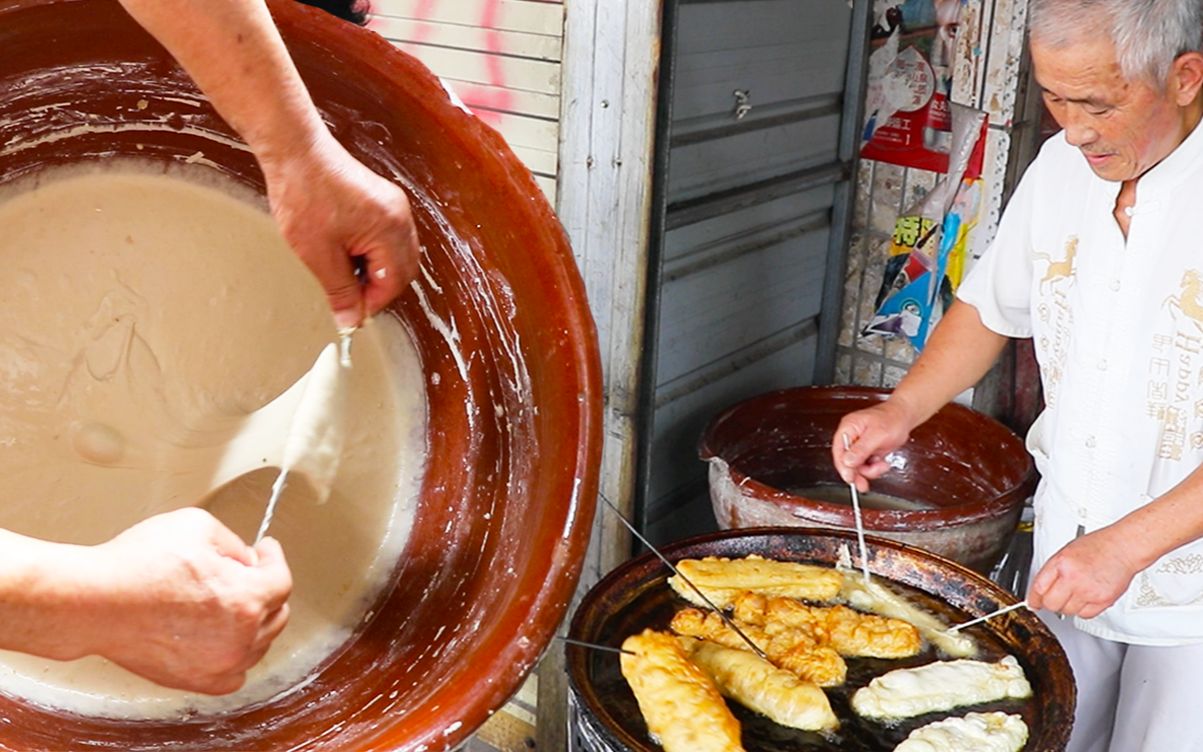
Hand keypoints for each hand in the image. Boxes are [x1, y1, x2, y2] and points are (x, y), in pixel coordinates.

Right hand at [71, 508, 292, 694]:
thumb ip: (233, 542)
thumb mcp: (197, 526)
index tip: (266, 550)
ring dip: (254, 620)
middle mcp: (239, 637)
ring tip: (234, 601)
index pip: (281, 579)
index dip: (273, 558)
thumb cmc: (136, 564)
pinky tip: (225, 637)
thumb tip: (245, 558)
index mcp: (246, 598)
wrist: (92, 602)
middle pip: (275, 612)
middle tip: (249, 572)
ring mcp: (219, 663)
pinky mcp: (195, 679)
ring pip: (258, 643)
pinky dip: (237, 654)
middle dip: (265, 587)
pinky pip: (234, 672)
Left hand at [261, 133, 420, 328]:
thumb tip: (351, 320)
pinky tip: (346, 250)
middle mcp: (400, 216)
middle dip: (376, 287)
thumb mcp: (318, 254)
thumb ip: (340, 291)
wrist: (296, 151)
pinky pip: (389, 238)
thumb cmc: (304, 193)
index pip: (394, 282)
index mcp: (389, 229)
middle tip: (347, 295)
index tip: (350, 312)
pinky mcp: (384, 200)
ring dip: (374, 271)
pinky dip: (373, 253)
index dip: (372, 302)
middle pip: (402, 270)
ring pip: (397, 256)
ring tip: (341, 268)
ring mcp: (394, 206)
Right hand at [832, 399, 915, 491]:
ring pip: (857, 466)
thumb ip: (861, 449)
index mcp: (848, 428)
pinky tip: (882, 463)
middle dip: (857, 472)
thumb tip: (847, 461)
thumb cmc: (892, 418)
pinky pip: (866, 465)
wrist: (905, 416)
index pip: (839, 451)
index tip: (850, 478)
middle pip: (846, 461)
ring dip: (869, 471)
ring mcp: (859, 444)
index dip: (843, 466)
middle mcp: (851, 437)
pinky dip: (874, 468)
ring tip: (881, 466)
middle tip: (862, 484)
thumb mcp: (877, 435)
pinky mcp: (867, 450)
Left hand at [1027, 526, 1141, 617]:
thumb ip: (1052, 571)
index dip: (1034, 598)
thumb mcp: (1066, 552)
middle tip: (1054, 599)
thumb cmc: (1097, 546)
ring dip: (1068, 606)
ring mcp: (1089, 591)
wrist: (1123, 547)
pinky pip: (1085, 614)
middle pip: (1051, 604)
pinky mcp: (1103, 600)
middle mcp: (1074, 578)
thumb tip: (1040, 589)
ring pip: (1067, 611)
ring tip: (1075, 594)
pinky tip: (1086, 598)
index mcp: (1061, 563)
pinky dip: (1083, 610)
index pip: (1039, 588)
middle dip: (1050, 603)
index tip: (1033, 603)